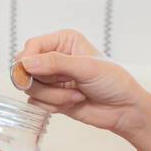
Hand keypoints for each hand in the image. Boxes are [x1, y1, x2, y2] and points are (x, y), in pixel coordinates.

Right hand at [15, 29, 150, 150]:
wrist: (125, 109)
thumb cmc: (113, 82)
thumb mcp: (87, 67)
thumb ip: (56, 63)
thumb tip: (25, 62)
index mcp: (64, 41)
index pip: (32, 45)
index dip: (27, 59)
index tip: (30, 72)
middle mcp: (55, 58)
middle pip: (26, 68)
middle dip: (44, 82)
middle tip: (64, 85)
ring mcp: (52, 79)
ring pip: (31, 88)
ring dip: (53, 96)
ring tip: (77, 95)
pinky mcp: (51, 97)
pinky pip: (36, 102)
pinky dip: (53, 106)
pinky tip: (73, 103)